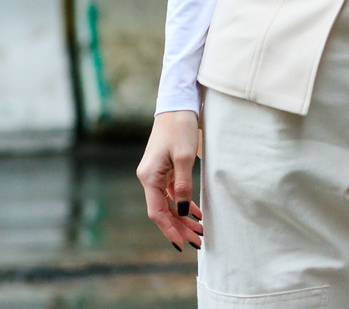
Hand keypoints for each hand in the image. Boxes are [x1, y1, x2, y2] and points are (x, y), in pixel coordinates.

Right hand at [137, 110, 204, 251]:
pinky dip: (183, 203)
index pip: (157, 212)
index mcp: (149, 177)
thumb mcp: (183, 157)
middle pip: (163, 211)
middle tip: (198, 241)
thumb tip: (182, 211)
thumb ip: (182, 186)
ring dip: (183, 217)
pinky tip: (196, 212)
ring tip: (200, 230)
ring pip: (168, 203)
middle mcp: (148, 178)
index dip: (170, 230)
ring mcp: (156, 174)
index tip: (182, 244)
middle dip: (179, 227)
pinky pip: (172, 193)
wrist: (178, 105)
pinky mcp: (164, 169)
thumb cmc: (180, 128)